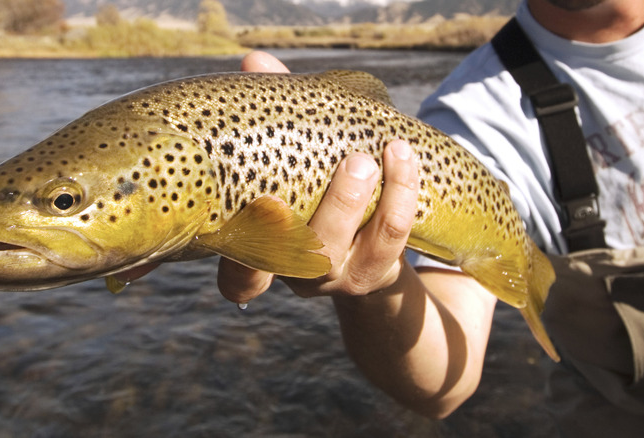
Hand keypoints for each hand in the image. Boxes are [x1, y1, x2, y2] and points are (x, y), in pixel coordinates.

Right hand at [218, 51, 419, 302]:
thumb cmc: (315, 189)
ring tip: (385, 153)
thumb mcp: (292, 157)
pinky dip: (402, 195)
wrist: (368, 245)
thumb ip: (273, 117)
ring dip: (368, 200)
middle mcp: (296, 274)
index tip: (265, 208)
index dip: (244, 263)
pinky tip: (403, 156)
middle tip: (356, 163)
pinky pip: (391, 239)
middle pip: (305, 258)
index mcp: (262, 254)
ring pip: (350, 250)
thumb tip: (255, 62)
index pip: (240, 282)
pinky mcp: (375, 273)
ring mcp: (337, 279)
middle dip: (332, 210)